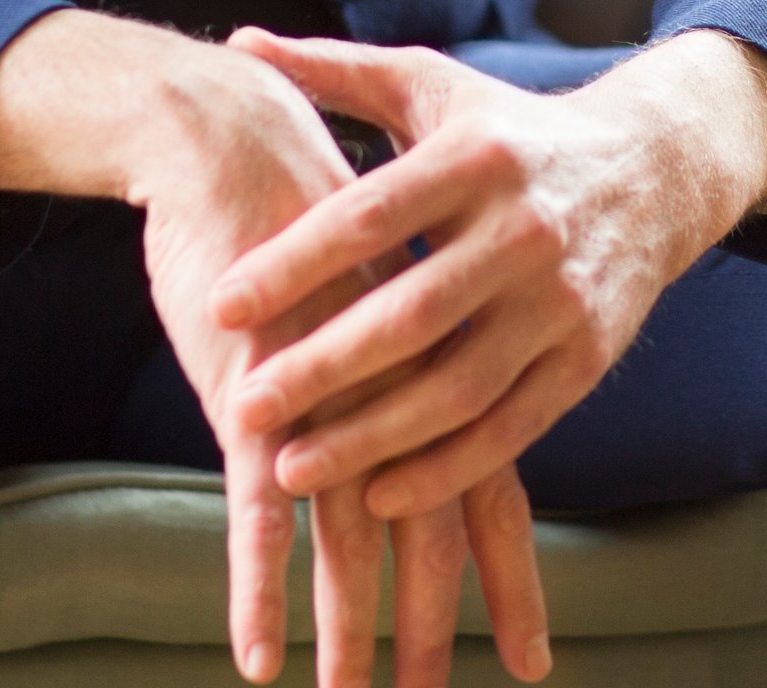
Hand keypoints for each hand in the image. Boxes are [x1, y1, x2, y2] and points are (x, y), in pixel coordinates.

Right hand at [0, 13, 551, 685]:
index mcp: (439, 361)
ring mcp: (329, 395)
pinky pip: (258, 516)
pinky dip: (257, 593)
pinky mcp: (253, 394)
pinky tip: (255, 659)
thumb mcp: (378, 281)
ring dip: (345, 632)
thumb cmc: (304, 203)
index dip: (511, 579)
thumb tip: (421, 406)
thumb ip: (408, 343)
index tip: (532, 661)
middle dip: (429, 630)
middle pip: (430, 532)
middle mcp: (398, 385)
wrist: (234, 132)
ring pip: (348, 540)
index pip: (488, 487)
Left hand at [210, 30, 766, 523]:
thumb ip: (336, 72)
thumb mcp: (433, 87)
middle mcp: (525, 228)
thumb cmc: (510, 130)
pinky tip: (378, 494)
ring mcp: (562, 300)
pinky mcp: (589, 358)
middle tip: (245, 407)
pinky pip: (510, 428)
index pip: (373, 215)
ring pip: (459, 386)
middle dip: (323, 367)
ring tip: (290, 469)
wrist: (654, 171)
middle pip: (413, 313)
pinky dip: (445, 469)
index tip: (223, 306)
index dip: (295, 263)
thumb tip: (240, 43)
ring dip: (372, 437)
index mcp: (477, 154)